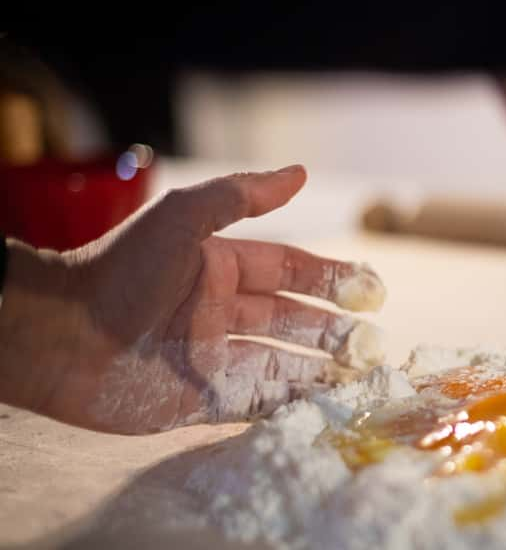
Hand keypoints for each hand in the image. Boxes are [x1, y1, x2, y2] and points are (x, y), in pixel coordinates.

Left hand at [0, 166, 386, 433]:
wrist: (60, 336)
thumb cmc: (121, 270)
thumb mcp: (183, 218)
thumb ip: (242, 196)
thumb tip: (301, 172)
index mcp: (221, 267)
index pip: (290, 270)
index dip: (332, 279)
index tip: (372, 291)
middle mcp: (222, 311)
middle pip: (293, 320)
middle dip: (336, 330)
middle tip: (374, 343)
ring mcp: (213, 357)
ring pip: (283, 362)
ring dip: (322, 368)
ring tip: (361, 375)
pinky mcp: (201, 400)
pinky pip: (257, 401)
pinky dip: (291, 402)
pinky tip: (325, 403)